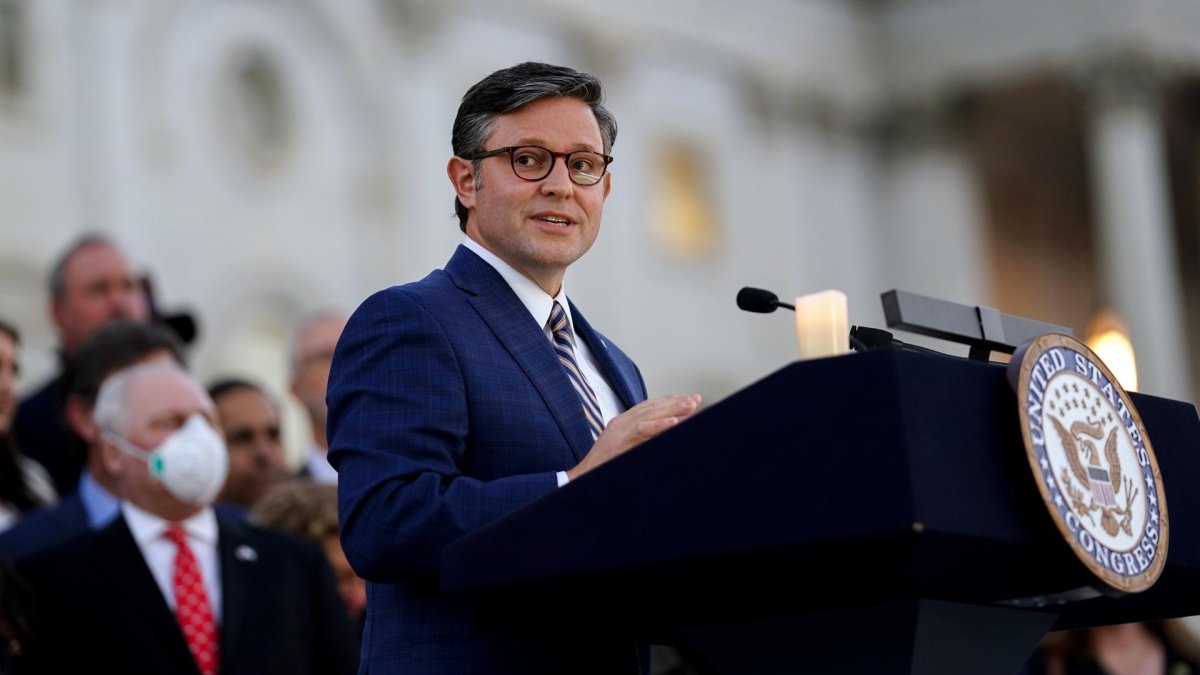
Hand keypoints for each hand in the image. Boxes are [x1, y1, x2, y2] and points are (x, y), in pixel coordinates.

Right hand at [566, 394, 700, 480]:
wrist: (583, 477)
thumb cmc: (604, 466)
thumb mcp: (623, 447)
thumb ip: (639, 438)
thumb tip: (661, 432)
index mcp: (621, 422)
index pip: (649, 406)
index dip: (669, 402)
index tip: (687, 400)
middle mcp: (621, 422)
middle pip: (653, 407)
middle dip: (675, 402)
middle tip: (695, 399)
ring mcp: (620, 430)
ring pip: (651, 415)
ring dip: (673, 409)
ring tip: (691, 406)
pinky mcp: (622, 441)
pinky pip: (643, 431)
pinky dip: (659, 425)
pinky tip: (674, 423)